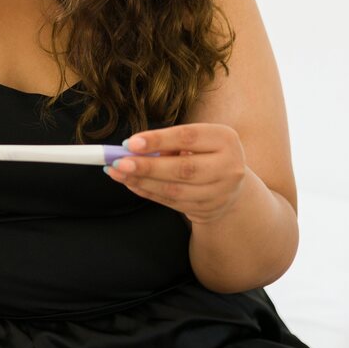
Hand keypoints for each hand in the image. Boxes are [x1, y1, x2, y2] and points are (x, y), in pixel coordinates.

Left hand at [103, 123, 246, 225]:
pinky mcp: (208, 210)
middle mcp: (229, 167)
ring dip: (142, 181)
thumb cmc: (205, 153)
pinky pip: (171, 202)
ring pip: (174, 190)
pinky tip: (131, 183)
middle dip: (147, 166)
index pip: (188, 138)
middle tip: (118, 162)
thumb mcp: (197, 140)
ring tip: (118, 172)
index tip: (130, 143)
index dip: (158, 140)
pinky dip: (148, 192)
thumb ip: (170, 142)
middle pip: (183, 169)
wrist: (231, 184)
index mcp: (225, 139)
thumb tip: (132, 148)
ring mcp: (220, 193)